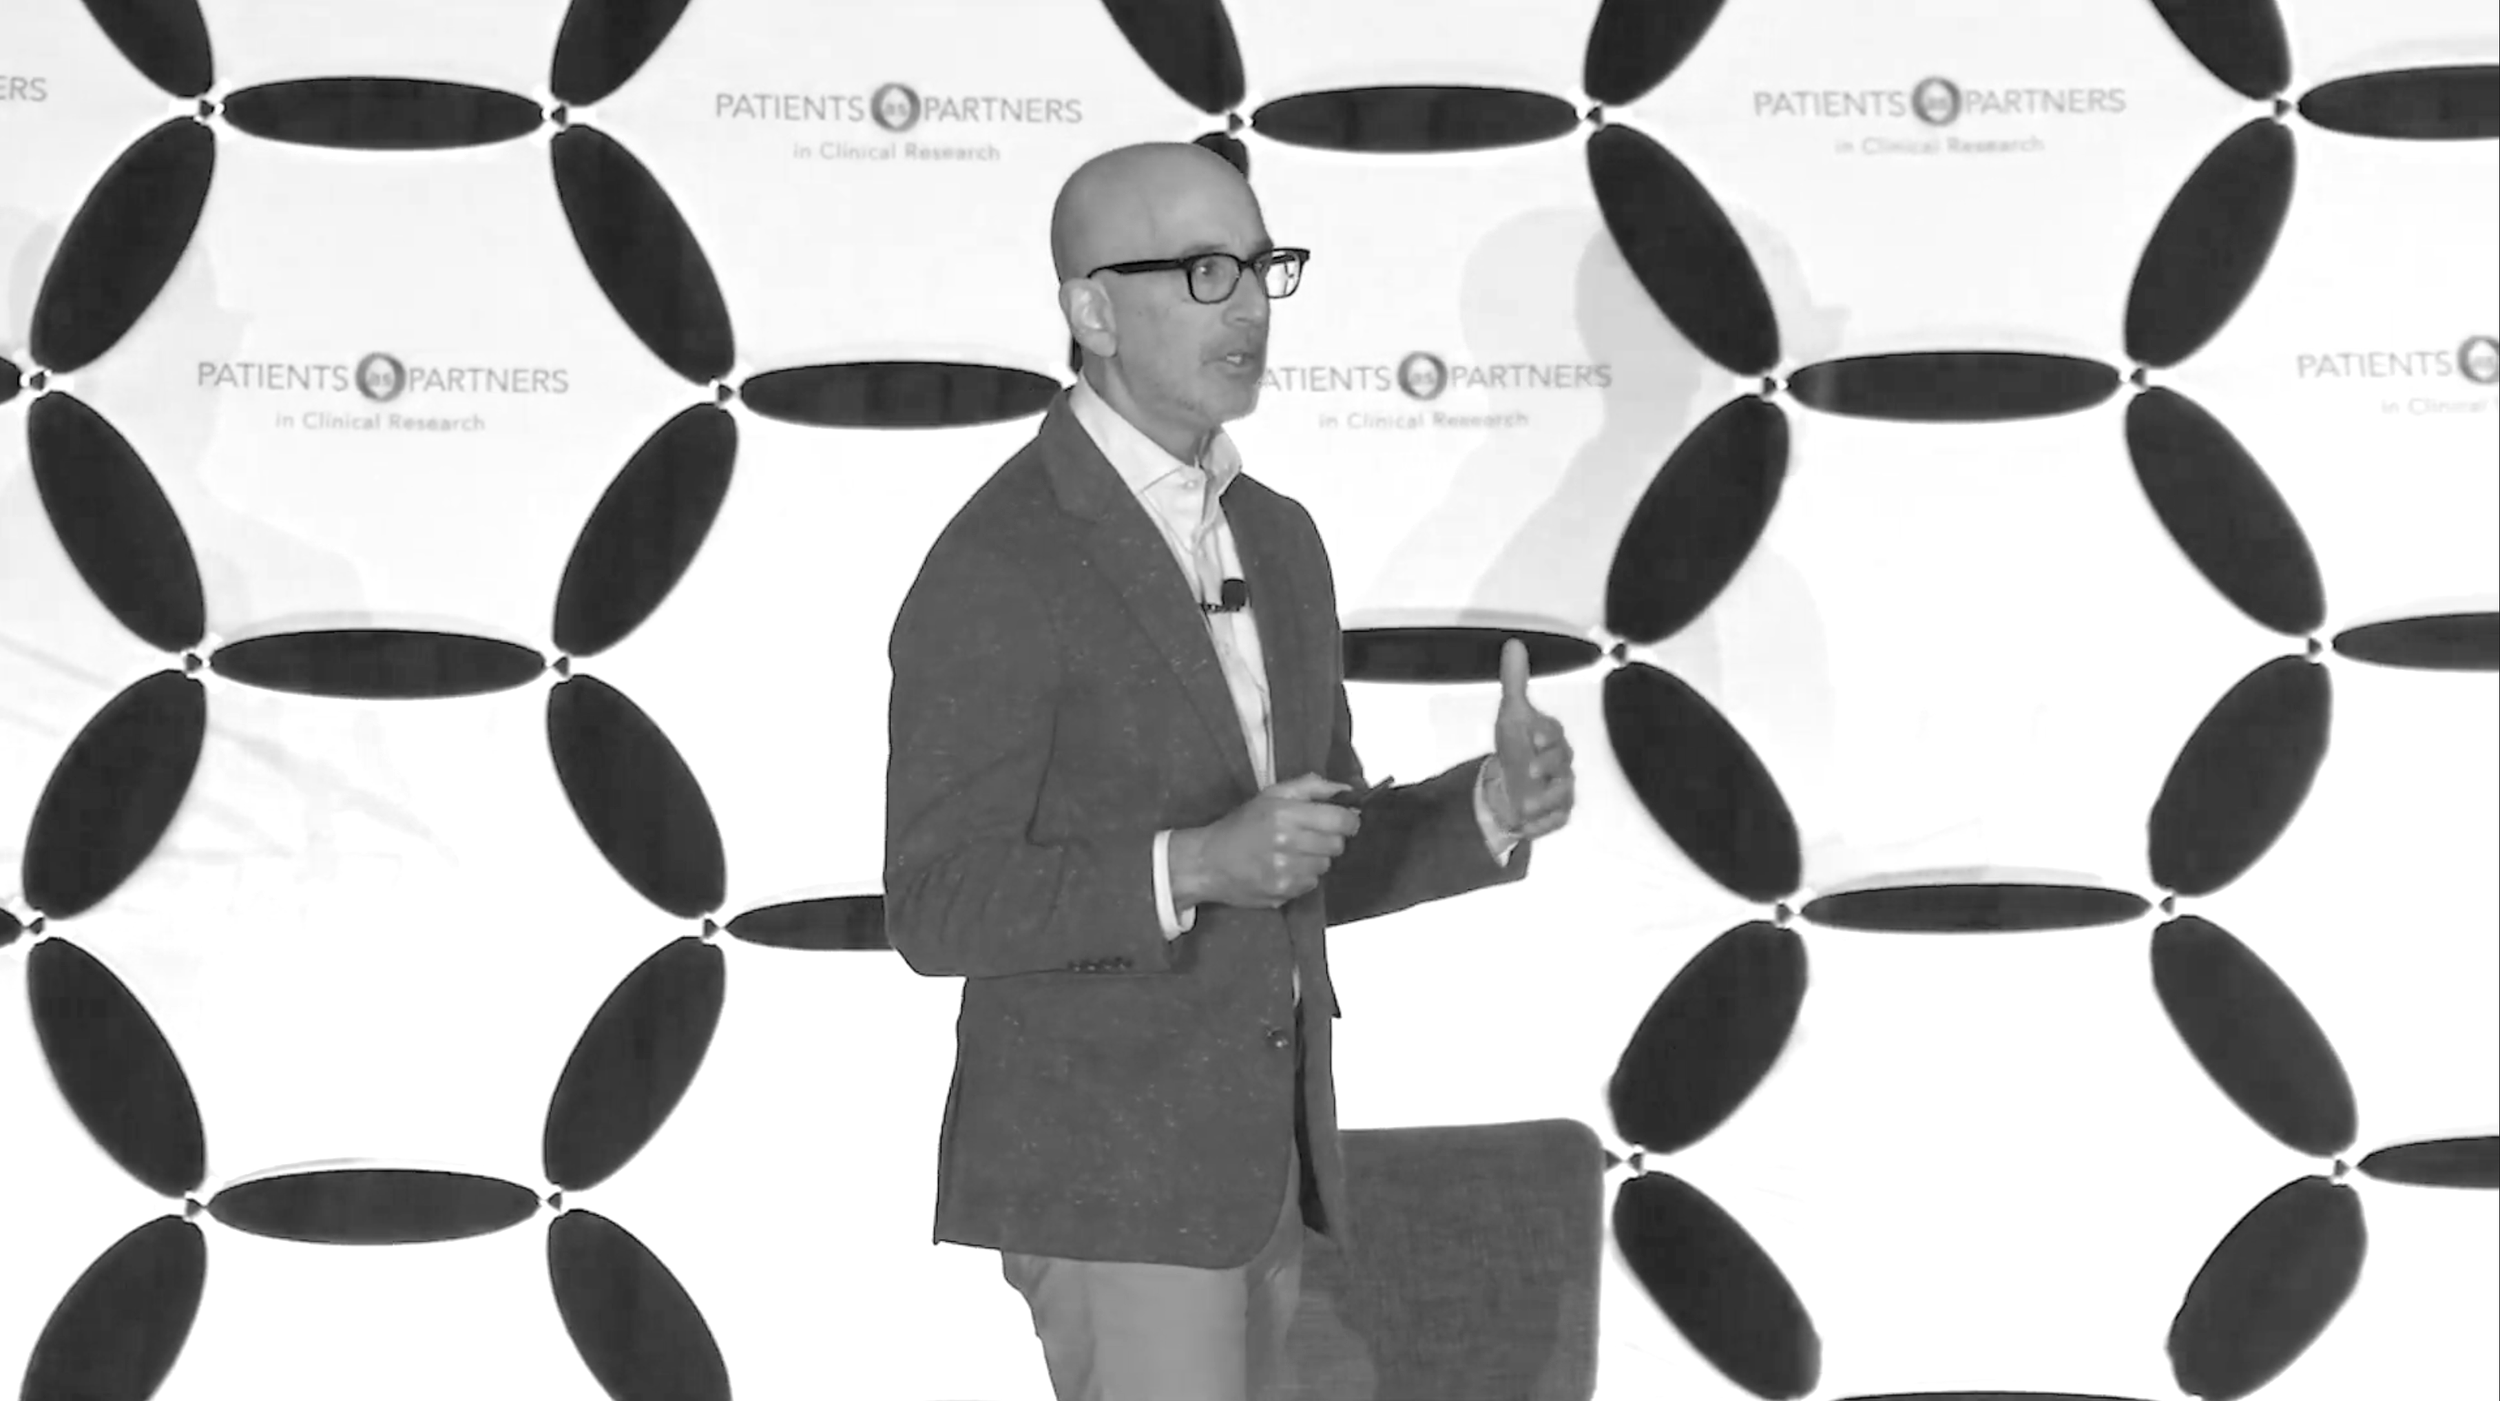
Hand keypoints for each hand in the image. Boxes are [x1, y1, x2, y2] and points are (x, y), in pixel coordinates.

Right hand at [1172, 773, 1361, 909]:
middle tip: (1310, 835)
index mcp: (1285, 814)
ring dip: (1316, 858)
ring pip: (1326, 866)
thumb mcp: (1271, 795)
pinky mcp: (1283, 892)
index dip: (1349, 820)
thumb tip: (1347, 790)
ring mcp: (1285, 871)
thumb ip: (1312, 787)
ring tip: (1292, 852)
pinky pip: (1311, 884)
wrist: (1208, 861)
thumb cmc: (1240, 825)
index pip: (1341, 820)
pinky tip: (1284, 868)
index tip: (1345, 820)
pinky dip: (1303, 876)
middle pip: (1337, 845)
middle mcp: (1287, 843)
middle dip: (1329, 839)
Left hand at [1491, 638, 1574, 839]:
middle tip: (1527, 771)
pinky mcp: (1558, 814)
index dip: (1546, 734)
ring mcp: (1561, 790)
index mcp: (1552, 737)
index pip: (1554, 733)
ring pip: (1562, 796)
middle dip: (1546, 767)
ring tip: (1524, 806)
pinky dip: (1542, 825)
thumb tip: (1515, 644)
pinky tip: (1525, 826)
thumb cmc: (1516, 746)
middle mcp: (1562, 764)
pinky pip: (1555, 821)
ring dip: (1544, 801)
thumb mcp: (1511, 715)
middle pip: (1561, 765)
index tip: (1534, 735)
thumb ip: (1514, 682)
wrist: (1511, 783)